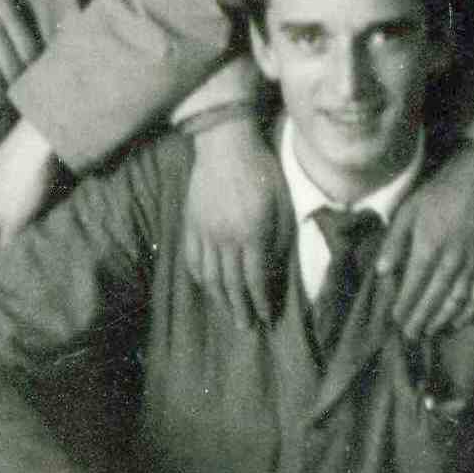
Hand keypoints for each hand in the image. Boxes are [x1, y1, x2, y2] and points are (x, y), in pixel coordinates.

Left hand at [0, 121, 61, 260]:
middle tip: (11, 257)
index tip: (1, 243)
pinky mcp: (10, 220)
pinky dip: (16, 251)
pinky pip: (9, 246)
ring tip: (19, 259)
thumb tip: (4, 205)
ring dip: (5, 254)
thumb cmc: (21, 154)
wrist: (30, 146)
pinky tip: (26, 252)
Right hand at [178, 109, 282, 326]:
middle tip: (247, 328)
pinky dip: (199, 276)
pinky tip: (206, 286)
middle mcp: (226, 238)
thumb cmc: (262, 172)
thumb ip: (279, 240)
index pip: (256, 279)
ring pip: (209, 276)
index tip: (268, 317)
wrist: (225, 144)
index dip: (262, 301)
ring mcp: (204, 232)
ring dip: (220, 299)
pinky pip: (192, 258)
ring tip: (228, 315)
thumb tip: (274, 269)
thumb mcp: (283, 205)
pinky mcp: (190, 223)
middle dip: (241, 309)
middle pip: (231, 284)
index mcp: (253, 234)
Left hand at [379, 143, 473, 337]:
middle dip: (420, 319)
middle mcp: (451, 259)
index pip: (413, 286)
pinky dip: (470, 311)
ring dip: (441, 320)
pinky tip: (458, 322)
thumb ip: (394, 242)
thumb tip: (381, 272)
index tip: (395, 320)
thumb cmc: (438, 193)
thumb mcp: (407, 210)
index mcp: (428, 246)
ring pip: (456, 301)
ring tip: (429, 333)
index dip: (404, 306)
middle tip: (410, 336)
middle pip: (433, 298)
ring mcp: (473, 262)